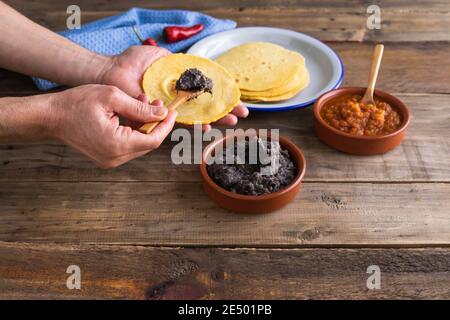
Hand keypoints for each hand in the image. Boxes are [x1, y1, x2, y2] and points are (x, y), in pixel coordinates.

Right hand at [50, 84, 176, 167]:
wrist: (50, 117)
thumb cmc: (76, 104)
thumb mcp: (111, 97)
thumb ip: (140, 108)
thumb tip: (162, 113)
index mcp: (117, 145)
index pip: (153, 140)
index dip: (166, 125)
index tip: (172, 111)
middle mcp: (115, 158)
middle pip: (148, 143)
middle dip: (156, 123)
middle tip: (158, 103)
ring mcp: (110, 160)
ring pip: (139, 144)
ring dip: (145, 125)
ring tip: (143, 103)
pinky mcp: (106, 157)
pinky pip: (128, 145)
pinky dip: (134, 130)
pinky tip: (132, 113)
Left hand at [99, 46, 248, 129]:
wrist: (111, 73)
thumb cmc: (131, 63)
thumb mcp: (158, 55)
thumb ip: (174, 61)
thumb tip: (191, 64)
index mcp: (178, 83)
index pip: (203, 89)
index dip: (220, 94)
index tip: (236, 98)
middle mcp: (176, 96)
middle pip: (204, 104)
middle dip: (224, 109)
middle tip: (240, 114)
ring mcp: (168, 107)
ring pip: (196, 115)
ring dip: (214, 118)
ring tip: (231, 121)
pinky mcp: (159, 115)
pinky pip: (178, 121)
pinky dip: (193, 124)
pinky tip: (206, 126)